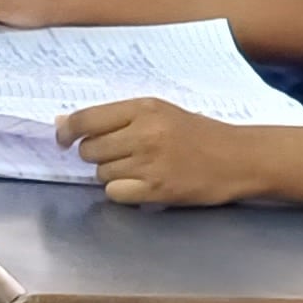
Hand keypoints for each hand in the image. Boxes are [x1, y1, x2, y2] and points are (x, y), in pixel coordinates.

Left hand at [60, 97, 272, 205]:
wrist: (239, 158)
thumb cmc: (199, 134)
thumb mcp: (161, 113)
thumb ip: (116, 118)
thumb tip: (64, 123)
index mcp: (144, 108)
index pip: (86, 119)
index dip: (67, 132)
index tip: (63, 140)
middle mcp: (145, 133)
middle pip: (90, 150)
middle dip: (97, 156)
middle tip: (120, 155)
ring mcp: (150, 163)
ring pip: (101, 174)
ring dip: (112, 175)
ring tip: (139, 170)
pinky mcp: (156, 190)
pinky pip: (115, 194)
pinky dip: (123, 192)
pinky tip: (143, 185)